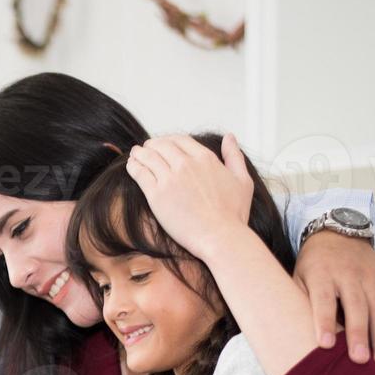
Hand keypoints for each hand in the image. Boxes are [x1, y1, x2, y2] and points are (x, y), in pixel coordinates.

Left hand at [125, 133, 253, 262]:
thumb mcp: (242, 180)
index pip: (180, 140)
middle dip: (152, 145)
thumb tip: (229, 138)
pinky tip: (131, 166)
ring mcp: (170, 178)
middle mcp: (186, 164)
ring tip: (135, 154)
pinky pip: (140, 173)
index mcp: (206, 158)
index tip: (164, 144)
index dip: (169, 140)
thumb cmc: (233, 215)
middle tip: (146, 148)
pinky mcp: (157, 195)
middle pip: (162, 145)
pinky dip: (133, 166)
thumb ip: (234, 156)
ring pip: (148, 157)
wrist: (220, 236)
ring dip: (140, 153)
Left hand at [293, 230, 374, 366]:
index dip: (324, 322)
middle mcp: (348, 274)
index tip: (325, 345)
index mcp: (322, 274)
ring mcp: (370, 276)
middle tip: (360, 359)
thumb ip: (300, 302)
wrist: (338, 232)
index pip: (323, 300)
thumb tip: (295, 336)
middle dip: (359, 334)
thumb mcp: (299, 276)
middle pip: (356, 306)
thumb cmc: (313, 265)